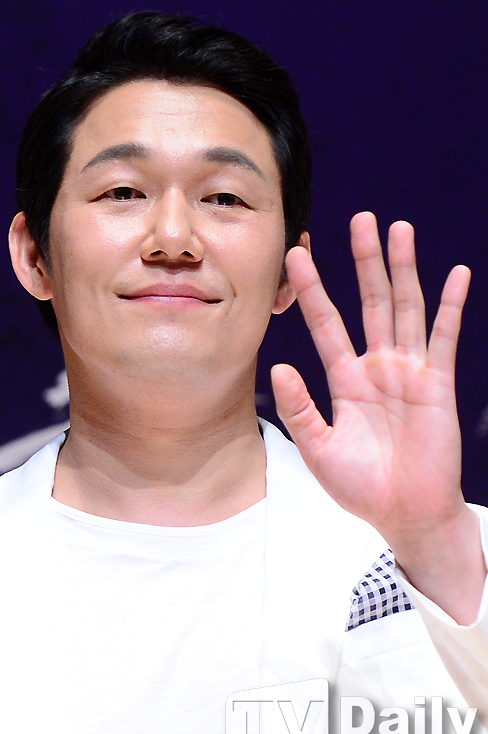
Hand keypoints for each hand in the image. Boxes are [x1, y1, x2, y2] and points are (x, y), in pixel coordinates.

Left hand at [271, 211, 484, 621]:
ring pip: (406, 308)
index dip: (312, 289)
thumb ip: (300, 408)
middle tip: (360, 219)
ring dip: (403, 269)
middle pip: (369, 302)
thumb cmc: (361, 487)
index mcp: (345, 379)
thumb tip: (277, 369)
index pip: (325, 323)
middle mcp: (376, 367)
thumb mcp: (318, 448)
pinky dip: (451, 306)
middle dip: (363, 262)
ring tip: (397, 230)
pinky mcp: (438, 384)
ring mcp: (409, 372)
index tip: (297, 254)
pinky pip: (443, 338)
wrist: (405, 514)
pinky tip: (455, 274)